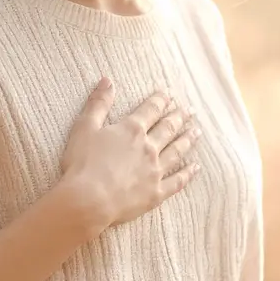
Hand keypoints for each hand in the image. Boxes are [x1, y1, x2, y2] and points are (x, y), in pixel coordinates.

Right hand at [61, 77, 201, 228]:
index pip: (151, 110)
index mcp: (132, 130)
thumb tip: (107, 80)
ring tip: (197, 132)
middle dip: (179, 117)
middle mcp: (148, 147)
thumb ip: (98, 103)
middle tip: (190, 111)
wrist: (89, 200)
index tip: (170, 95)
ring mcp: (155, 170)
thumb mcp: (84, 127)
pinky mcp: (156, 192)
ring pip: (177, 151)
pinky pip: (177, 181)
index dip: (161, 100)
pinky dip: (188, 173)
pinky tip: (195, 167)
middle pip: (168, 128)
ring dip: (187, 140)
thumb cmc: (82, 164)